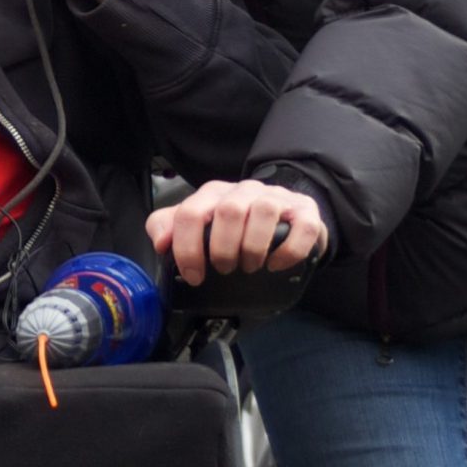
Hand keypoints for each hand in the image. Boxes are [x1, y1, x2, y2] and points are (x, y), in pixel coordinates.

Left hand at [146, 179, 327, 285]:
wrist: (284, 216)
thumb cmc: (236, 224)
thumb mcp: (200, 223)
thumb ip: (170, 227)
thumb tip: (161, 243)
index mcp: (214, 194)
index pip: (190, 213)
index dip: (187, 248)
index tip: (193, 275)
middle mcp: (244, 191)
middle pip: (229, 211)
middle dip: (223, 248)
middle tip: (224, 269)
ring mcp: (277, 198)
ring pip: (263, 212)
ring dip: (253, 247)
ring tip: (250, 267)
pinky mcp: (305, 212)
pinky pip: (302, 227)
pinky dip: (288, 251)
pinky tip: (276, 265)